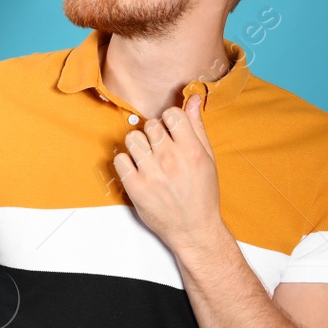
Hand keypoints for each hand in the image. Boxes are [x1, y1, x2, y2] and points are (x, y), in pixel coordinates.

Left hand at [113, 93, 223, 250]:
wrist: (193, 229)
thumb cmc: (202, 194)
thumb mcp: (207, 159)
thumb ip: (197, 127)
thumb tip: (191, 99)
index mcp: (191, 150)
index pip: (171, 114)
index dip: (169, 120)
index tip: (170, 131)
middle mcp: (170, 159)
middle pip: (150, 125)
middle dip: (154, 133)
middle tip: (159, 148)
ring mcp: (151, 173)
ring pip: (132, 139)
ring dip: (139, 146)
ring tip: (148, 159)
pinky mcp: (135, 187)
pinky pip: (119, 159)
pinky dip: (126, 163)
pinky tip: (137, 170)